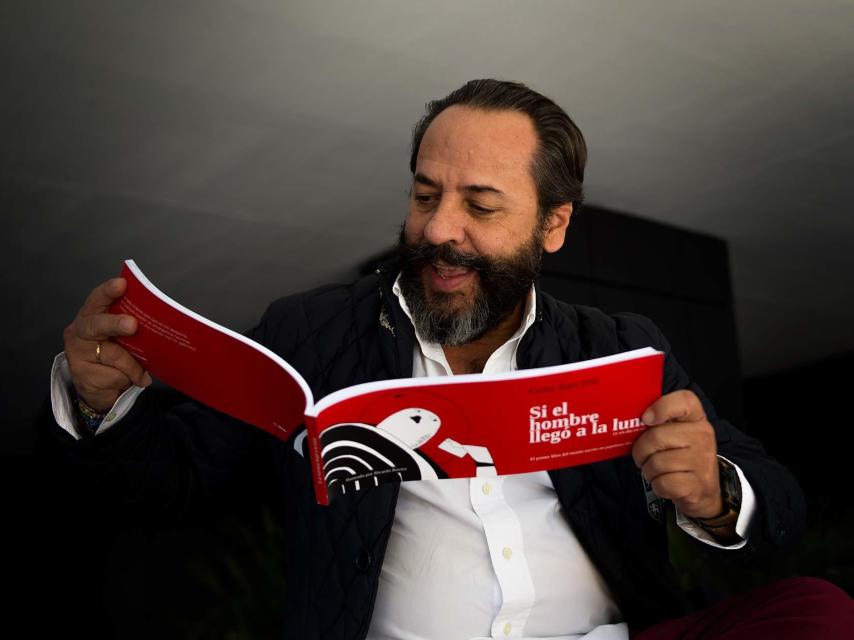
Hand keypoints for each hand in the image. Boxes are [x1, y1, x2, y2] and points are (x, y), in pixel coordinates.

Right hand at [63, 277, 151, 412]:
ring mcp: (77, 353)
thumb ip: (131, 329)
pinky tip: (127, 382)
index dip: (108, 291)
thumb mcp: (123, 340)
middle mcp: (80, 331)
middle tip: (132, 325)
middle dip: (115, 323)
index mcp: (92, 316)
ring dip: (132, 366)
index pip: (97, 300)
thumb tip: (157, 327)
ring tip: (142, 373)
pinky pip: (113, 375)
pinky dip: (126, 379)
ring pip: (113, 355)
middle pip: (96, 324)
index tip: (121, 284)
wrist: (99, 391)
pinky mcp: (81, 374)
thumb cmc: (114, 358)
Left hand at [631, 390, 722, 518]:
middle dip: (640, 450)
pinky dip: (657, 485)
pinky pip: (662, 483)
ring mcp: (702, 461)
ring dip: (648, 470)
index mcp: (696, 418)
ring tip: (656, 470)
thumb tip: (628, 419)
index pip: (685, 400)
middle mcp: (702, 436)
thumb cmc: (679, 455)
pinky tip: (665, 483)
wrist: (703, 488)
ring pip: (656, 463)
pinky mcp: (698, 484)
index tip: (646, 418)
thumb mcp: (674, 432)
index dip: (662, 407)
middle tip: (643, 456)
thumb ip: (657, 422)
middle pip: (656, 436)